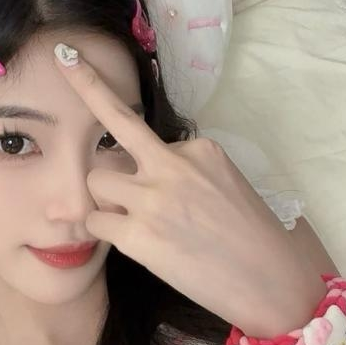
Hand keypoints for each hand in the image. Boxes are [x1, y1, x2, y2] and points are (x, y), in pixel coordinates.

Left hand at [54, 44, 314, 335]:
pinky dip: (105, 233)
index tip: (72, 60)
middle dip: (93, 105)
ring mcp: (154, 199)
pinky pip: (96, 223)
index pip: (144, 134)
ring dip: (105, 201)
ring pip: (96, 182)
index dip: (116, 120)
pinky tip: (133, 243)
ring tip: (133, 222)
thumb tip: (142, 170)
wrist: (273, 284)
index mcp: (200, 149)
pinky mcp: (139, 236)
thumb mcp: (227, 184)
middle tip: (73, 76)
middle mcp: (174, 165)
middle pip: (114, 128)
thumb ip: (186, 168)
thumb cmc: (255, 238)